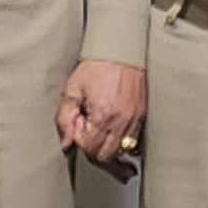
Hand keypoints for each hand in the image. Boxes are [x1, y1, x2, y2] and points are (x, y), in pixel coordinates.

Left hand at [58, 58, 146, 180]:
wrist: (122, 51)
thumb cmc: (98, 66)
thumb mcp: (73, 88)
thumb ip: (65, 117)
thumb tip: (65, 142)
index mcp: (103, 115)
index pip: (90, 148)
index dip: (79, 140)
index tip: (77, 126)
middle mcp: (122, 122)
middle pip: (107, 156)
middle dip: (93, 148)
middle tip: (86, 131)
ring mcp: (135, 121)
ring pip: (121, 151)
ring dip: (107, 146)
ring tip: (99, 129)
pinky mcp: (143, 117)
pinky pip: (134, 141)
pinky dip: (122, 141)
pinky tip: (113, 130)